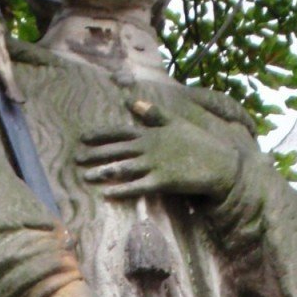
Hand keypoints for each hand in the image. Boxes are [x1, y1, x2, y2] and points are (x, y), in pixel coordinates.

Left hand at [76, 99, 239, 201]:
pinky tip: (107, 194)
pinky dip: (122, 190)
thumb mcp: (176, 121)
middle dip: (95, 155)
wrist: (219, 162)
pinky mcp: (163, 181)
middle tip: (76, 160)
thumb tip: (133, 102)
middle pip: (117, 151)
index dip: (100, 135)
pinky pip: (138, 187)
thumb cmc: (198, 142)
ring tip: (86, 177)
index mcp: (151, 133)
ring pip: (123, 169)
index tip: (83, 138)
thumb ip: (153, 113)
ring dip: (103, 173)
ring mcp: (155, 165)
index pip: (120, 132)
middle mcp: (149, 147)